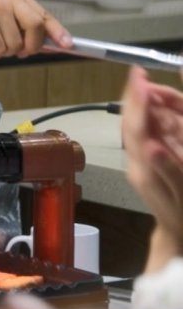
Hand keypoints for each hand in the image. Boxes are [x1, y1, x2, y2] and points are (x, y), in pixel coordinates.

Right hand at [0, 0, 70, 58]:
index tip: (68, 44)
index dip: (57, 32)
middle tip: (21, 52)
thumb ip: (24, 27)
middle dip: (31, 46)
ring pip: (16, 44)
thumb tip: (51, 43)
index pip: (43, 15)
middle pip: (35, 27)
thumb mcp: (3, 19)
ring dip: (5, 51)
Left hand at [120, 66, 182, 271]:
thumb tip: (153, 145)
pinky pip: (143, 135)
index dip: (137, 102)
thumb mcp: (182, 194)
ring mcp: (140, 163)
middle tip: (138, 73)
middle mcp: (137, 162)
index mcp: (144, 168)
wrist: (179, 236)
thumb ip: (169, 171)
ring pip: (135, 127)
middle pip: (131, 123)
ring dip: (139, 104)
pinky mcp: (146, 165)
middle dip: (133, 96)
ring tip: (144, 83)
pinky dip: (147, 118)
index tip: (139, 79)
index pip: (137, 128)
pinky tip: (154, 107)